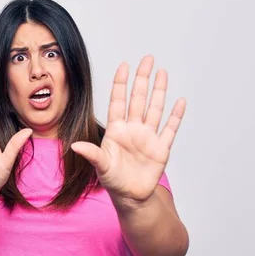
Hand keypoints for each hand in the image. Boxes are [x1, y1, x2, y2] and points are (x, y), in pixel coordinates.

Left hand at [71, 55, 185, 203]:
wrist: (130, 196)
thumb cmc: (112, 180)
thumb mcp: (100, 166)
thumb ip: (91, 154)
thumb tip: (75, 146)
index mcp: (116, 130)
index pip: (118, 101)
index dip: (121, 84)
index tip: (124, 66)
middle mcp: (133, 129)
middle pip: (138, 99)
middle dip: (142, 79)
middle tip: (147, 59)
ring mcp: (148, 137)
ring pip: (155, 109)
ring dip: (159, 91)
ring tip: (162, 72)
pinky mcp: (161, 148)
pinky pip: (170, 128)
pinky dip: (175, 115)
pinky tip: (179, 101)